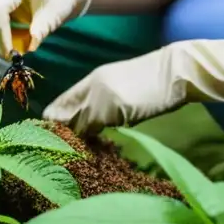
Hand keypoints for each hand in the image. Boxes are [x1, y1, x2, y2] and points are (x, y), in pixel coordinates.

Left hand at [42, 38, 223, 135]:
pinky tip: (89, 150)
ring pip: (76, 121)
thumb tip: (92, 125)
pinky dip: (89, 140)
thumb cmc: (154, 81)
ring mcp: (99, 96)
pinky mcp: (111, 107)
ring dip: (73, 138)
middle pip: (63, 112)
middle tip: (54, 148)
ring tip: (69, 153)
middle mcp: (91, 86)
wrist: (175, 71)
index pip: (64, 100)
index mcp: (93, 79)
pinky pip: (91, 127)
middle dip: (58, 130)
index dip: (54, 117)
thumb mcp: (122, 89)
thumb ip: (104, 102)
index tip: (49, 133)